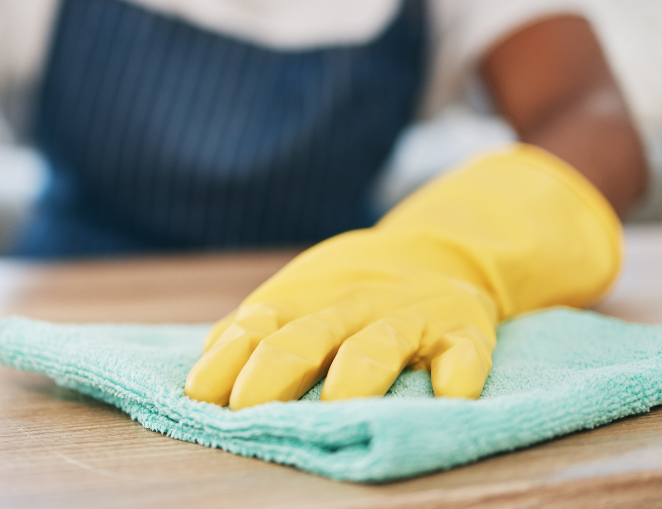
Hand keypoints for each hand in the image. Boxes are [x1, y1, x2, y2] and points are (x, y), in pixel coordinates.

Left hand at [185, 145, 621, 408]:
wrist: (434, 251)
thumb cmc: (343, 293)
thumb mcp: (292, 300)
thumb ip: (247, 334)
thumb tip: (198, 383)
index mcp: (299, 304)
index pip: (253, 329)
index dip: (227, 362)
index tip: (204, 398)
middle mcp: (348, 308)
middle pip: (305, 339)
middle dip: (274, 373)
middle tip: (251, 409)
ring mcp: (406, 317)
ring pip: (377, 346)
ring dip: (357, 375)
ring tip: (339, 407)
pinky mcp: (461, 329)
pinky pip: (462, 351)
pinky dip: (458, 373)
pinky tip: (450, 395)